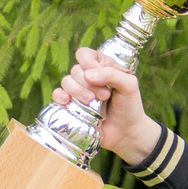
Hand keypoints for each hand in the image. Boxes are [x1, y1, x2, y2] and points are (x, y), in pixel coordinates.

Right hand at [48, 48, 162, 165]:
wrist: (126, 133)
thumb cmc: (130, 106)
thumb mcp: (129, 86)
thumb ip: (113, 75)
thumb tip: (88, 74)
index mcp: (102, 66)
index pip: (85, 54)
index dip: (88, 62)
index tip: (97, 73)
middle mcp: (88, 77)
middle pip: (75, 69)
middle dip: (88, 83)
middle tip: (105, 95)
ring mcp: (78, 91)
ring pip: (66, 81)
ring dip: (77, 91)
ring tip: (92, 102)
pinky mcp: (71, 105)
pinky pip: (57, 95)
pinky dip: (59, 96)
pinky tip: (66, 100)